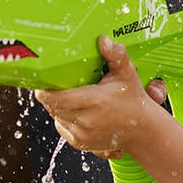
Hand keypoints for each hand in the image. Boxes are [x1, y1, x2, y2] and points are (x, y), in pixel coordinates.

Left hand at [35, 36, 167, 158]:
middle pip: (53, 107)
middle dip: (48, 95)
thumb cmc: (132, 99)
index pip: (58, 99)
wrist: (141, 129)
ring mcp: (82, 135)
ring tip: (64, 94)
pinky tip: (73, 108)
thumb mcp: (127, 74)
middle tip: (51, 82)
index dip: (44, 91)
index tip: (41, 81)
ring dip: (55, 106)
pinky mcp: (80, 143)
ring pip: (55, 116)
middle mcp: (87, 121)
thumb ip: (116, 55)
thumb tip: (103, 40)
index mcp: (96, 102)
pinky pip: (61, 126)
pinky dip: (62, 117)